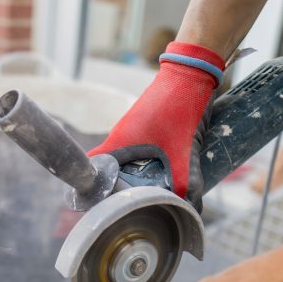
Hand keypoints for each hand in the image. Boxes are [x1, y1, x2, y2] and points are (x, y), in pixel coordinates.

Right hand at [88, 42, 224, 210]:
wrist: (190, 73)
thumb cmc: (179, 110)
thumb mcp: (184, 152)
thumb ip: (186, 183)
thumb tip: (190, 208)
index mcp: (118, 144)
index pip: (92, 170)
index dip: (92, 189)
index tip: (100, 206)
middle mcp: (118, 138)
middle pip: (107, 170)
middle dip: (116, 189)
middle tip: (126, 207)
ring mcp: (129, 132)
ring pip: (122, 162)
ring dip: (130, 178)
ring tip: (143, 196)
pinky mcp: (141, 129)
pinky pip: (135, 153)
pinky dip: (141, 166)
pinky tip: (158, 176)